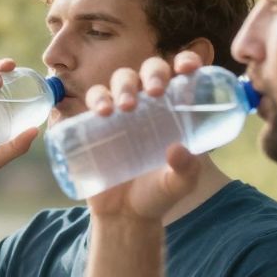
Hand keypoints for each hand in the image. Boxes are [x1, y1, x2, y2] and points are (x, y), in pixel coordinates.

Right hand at [82, 51, 207, 222]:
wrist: (125, 216)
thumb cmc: (157, 194)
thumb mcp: (179, 184)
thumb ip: (186, 170)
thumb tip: (178, 149)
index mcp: (172, 108)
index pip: (179, 73)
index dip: (184, 61)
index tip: (186, 68)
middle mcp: (147, 103)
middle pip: (147, 70)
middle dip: (151, 73)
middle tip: (154, 91)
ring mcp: (119, 111)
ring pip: (118, 80)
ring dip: (121, 86)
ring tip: (121, 108)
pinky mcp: (94, 124)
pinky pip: (91, 101)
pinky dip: (94, 99)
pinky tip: (98, 111)